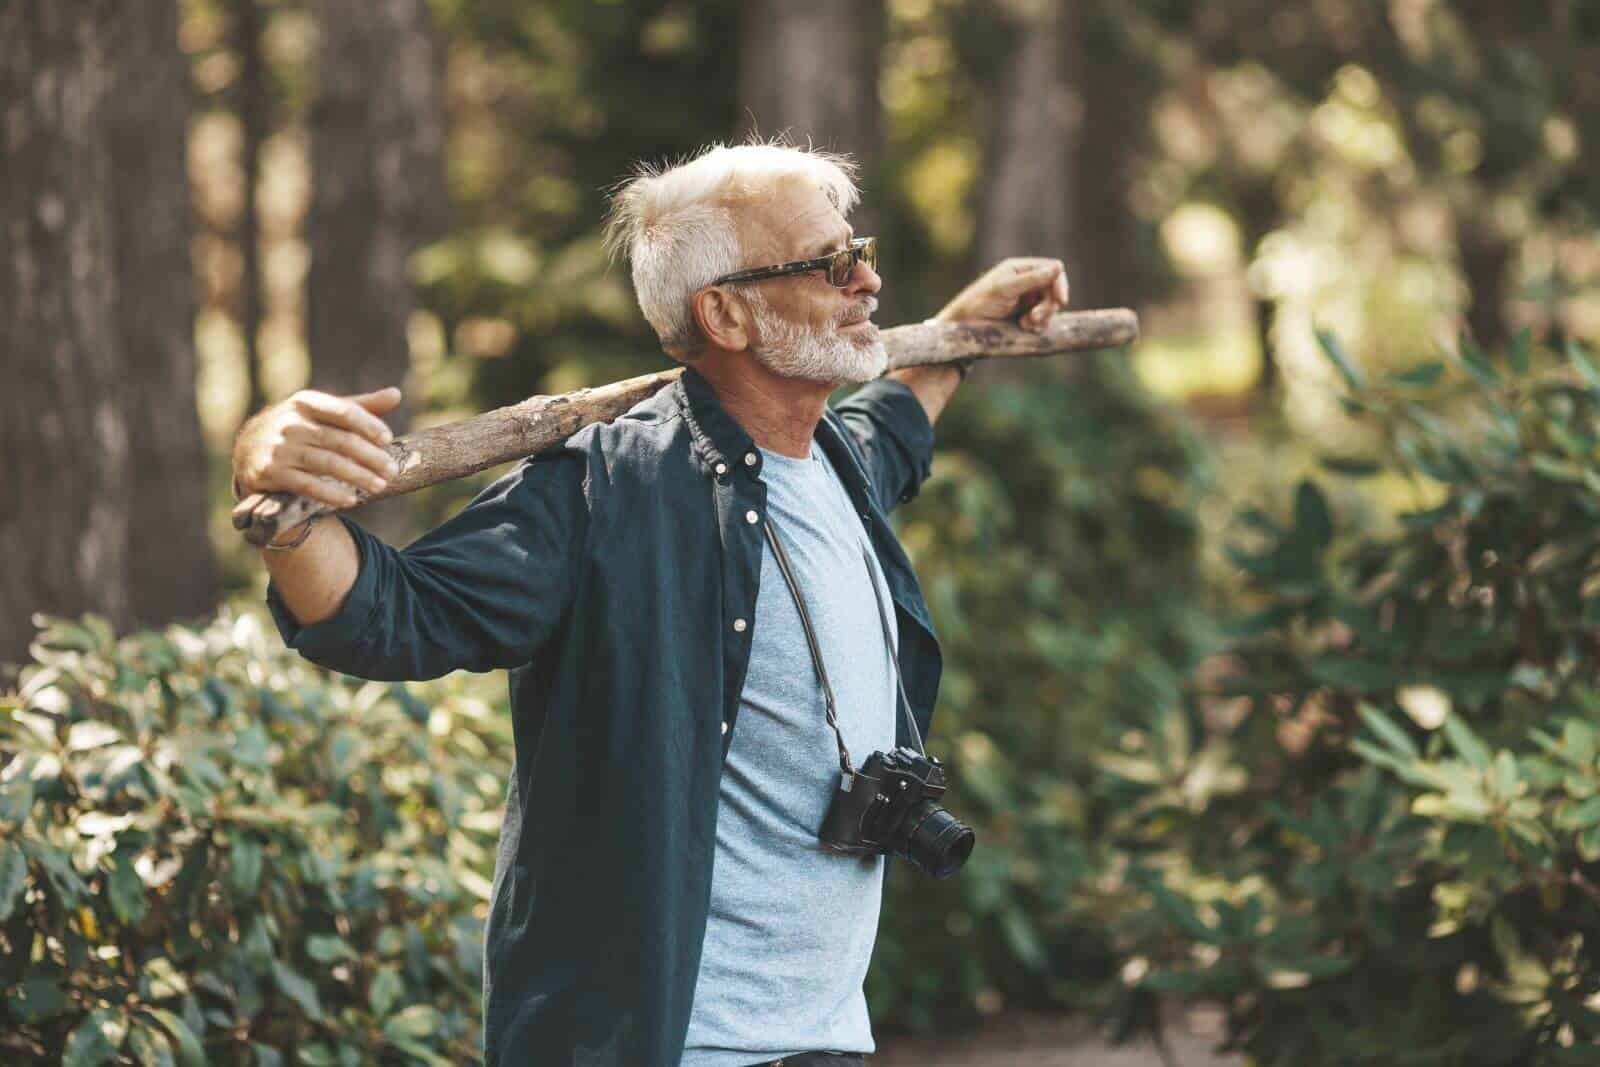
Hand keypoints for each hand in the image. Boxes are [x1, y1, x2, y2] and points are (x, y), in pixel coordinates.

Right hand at [232, 387, 401, 509]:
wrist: (248, 449)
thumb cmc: (298, 429)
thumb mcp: (323, 412)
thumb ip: (359, 406)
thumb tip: (396, 394)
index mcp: (306, 402)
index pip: (343, 411)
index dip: (368, 424)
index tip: (388, 439)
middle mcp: (290, 422)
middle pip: (339, 440)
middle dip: (370, 457)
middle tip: (392, 471)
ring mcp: (279, 447)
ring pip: (326, 463)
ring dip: (357, 477)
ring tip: (379, 486)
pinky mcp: (270, 471)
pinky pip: (306, 485)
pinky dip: (330, 493)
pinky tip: (351, 500)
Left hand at [935, 257, 1069, 331]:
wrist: (964, 328)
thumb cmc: (979, 303)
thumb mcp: (1006, 289)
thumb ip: (1032, 278)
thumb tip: (1059, 266)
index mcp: (1020, 268)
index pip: (1052, 270)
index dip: (1059, 284)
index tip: (1061, 301)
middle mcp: (1026, 281)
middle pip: (1054, 290)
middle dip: (1048, 305)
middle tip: (1034, 318)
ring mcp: (1026, 298)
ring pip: (1050, 306)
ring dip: (1043, 317)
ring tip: (1026, 324)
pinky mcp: (1025, 314)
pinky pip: (1043, 318)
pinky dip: (1038, 324)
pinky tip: (1024, 327)